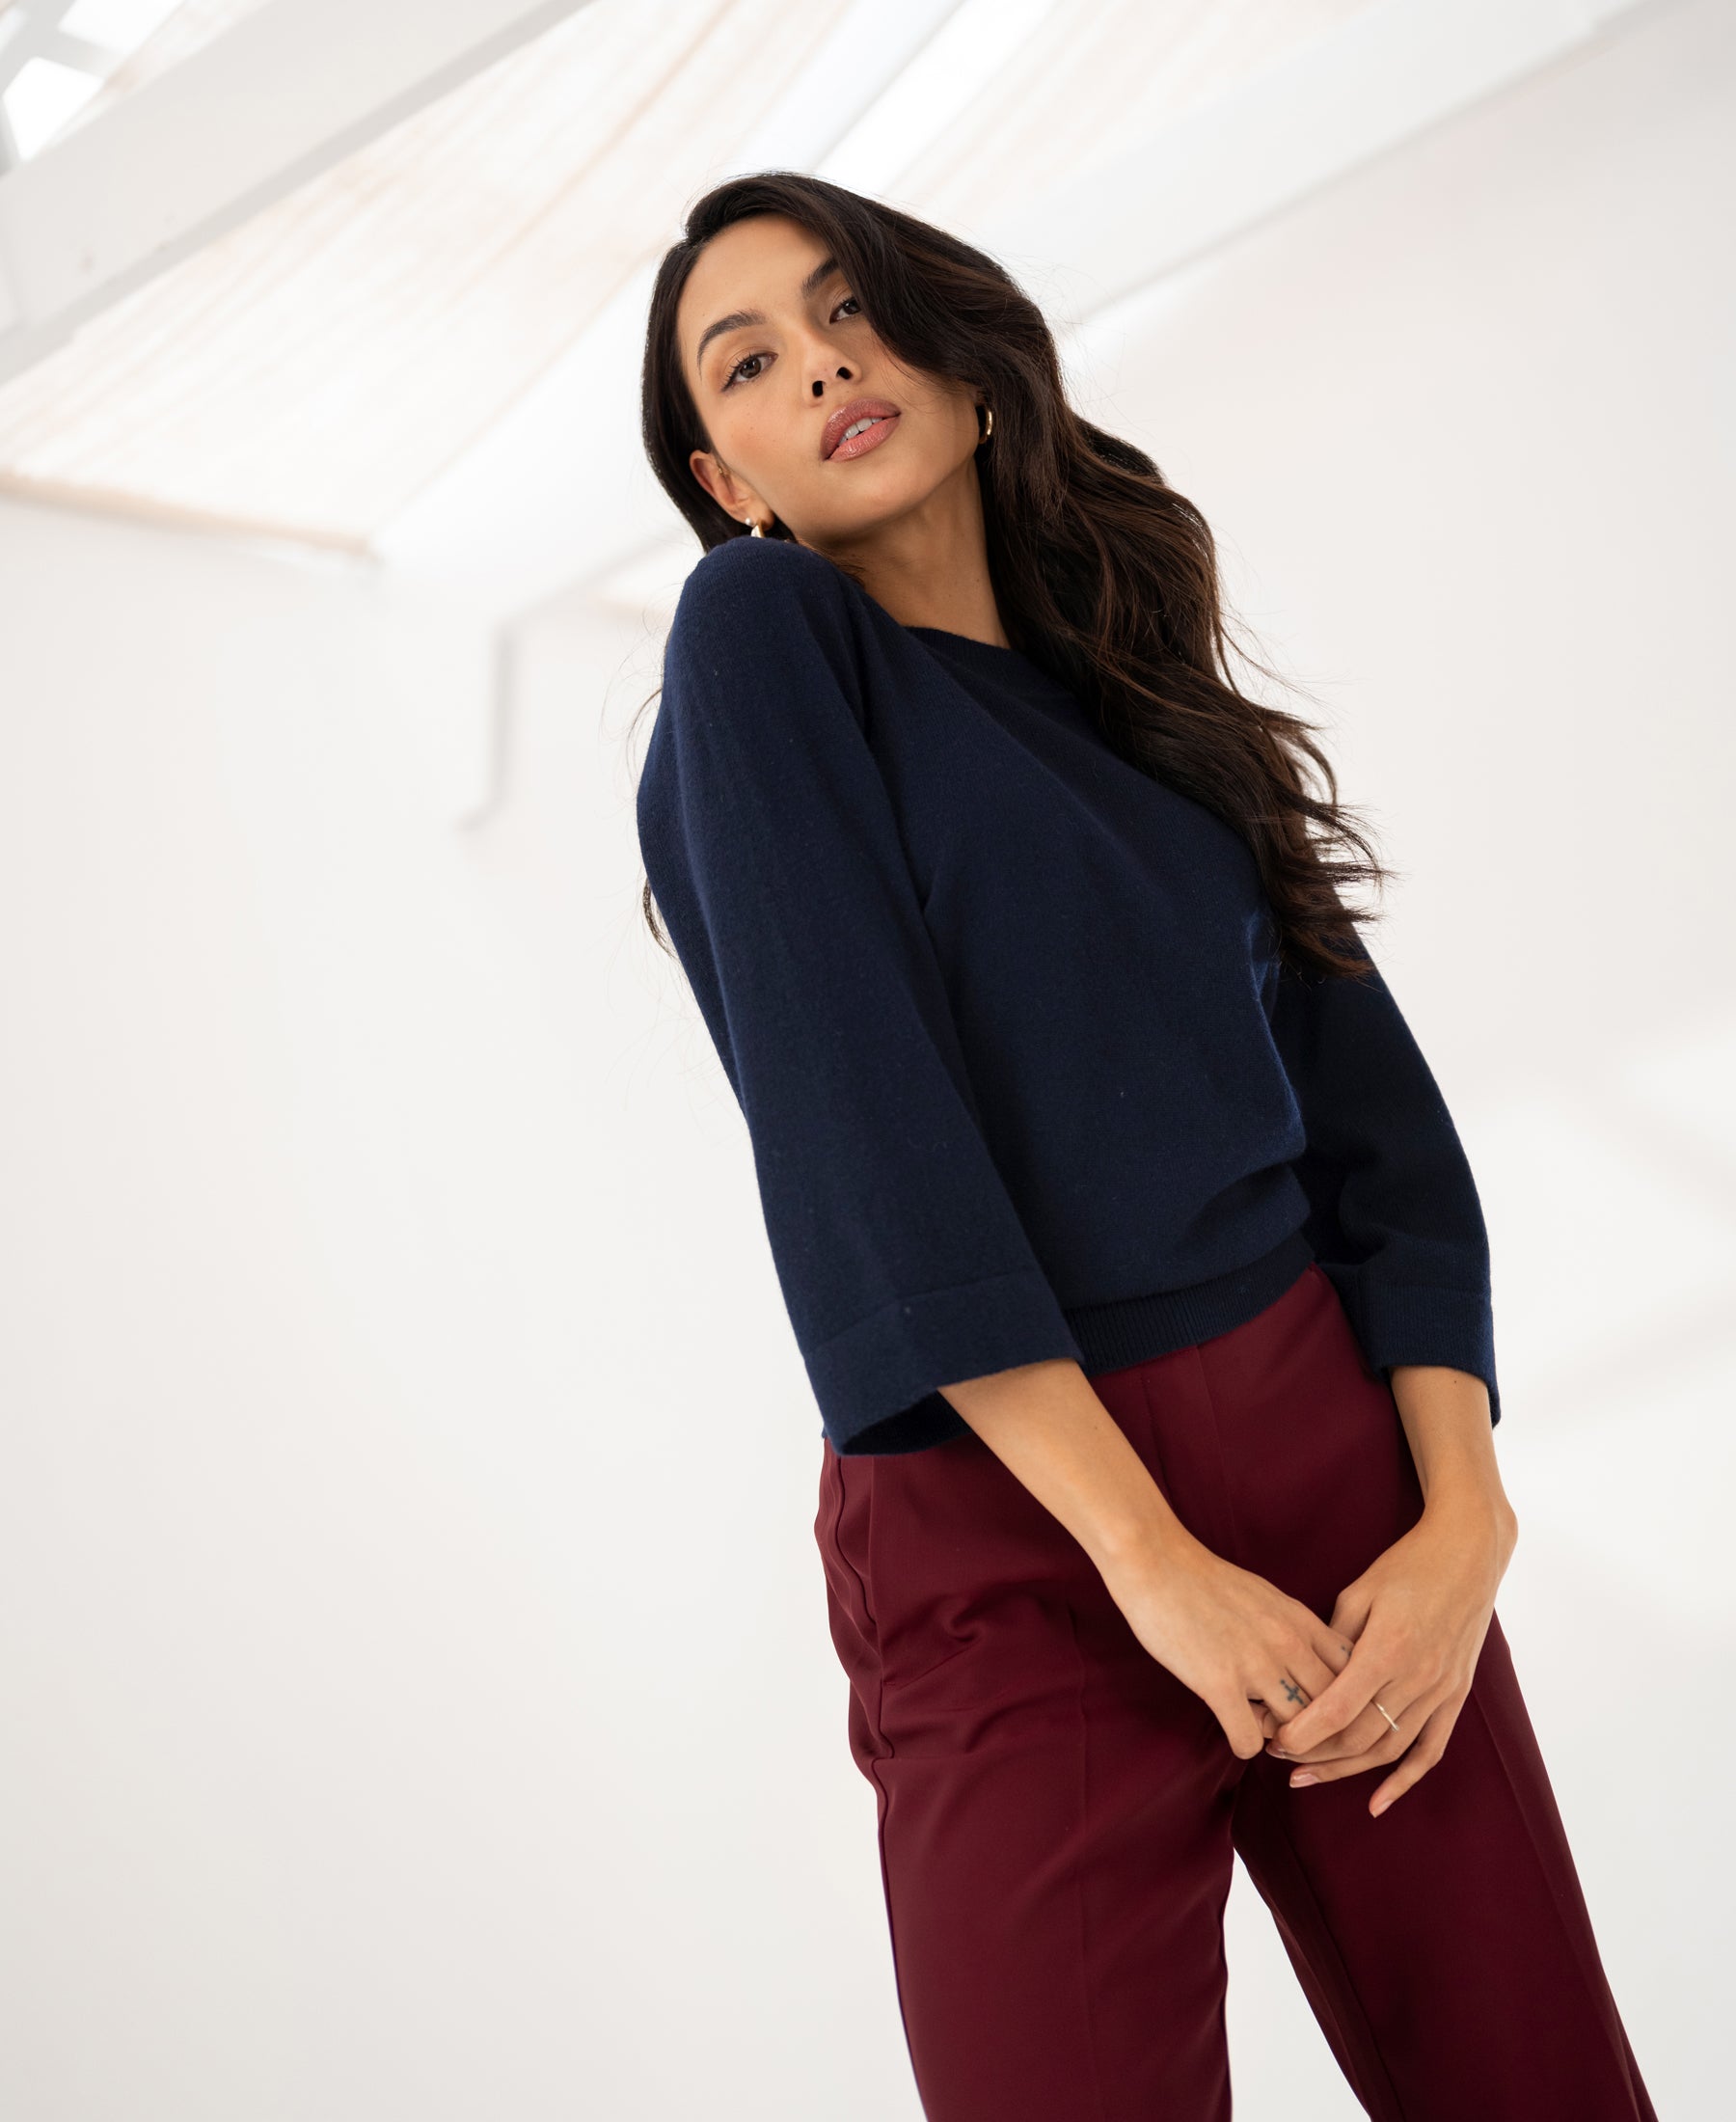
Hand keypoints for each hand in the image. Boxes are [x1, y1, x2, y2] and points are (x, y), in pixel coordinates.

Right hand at [1099, 1533, 1355, 1761]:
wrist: (1156, 1562)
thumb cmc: (1205, 1580)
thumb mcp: (1266, 1597)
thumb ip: (1293, 1630)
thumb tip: (1309, 1663)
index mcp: (1301, 1621)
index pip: (1353, 1674)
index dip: (1345, 1700)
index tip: (1325, 1710)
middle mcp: (1287, 1644)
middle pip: (1331, 1708)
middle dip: (1318, 1729)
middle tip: (1296, 1733)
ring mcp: (1255, 1665)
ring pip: (1296, 1730)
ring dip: (1281, 1739)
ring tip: (1262, 1729)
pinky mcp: (1219, 1684)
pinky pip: (1250, 1741)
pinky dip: (1244, 1746)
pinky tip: (1234, 1730)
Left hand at [1263, 1491, 1518, 1815]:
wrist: (1468, 1554)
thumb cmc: (1407, 1566)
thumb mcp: (1360, 1591)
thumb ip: (1334, 1637)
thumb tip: (1304, 1674)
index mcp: (1386, 1649)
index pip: (1338, 1708)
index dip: (1303, 1732)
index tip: (1272, 1741)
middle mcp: (1416, 1677)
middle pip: (1360, 1736)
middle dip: (1315, 1752)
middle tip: (1277, 1754)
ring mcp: (1440, 1691)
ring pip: (1390, 1749)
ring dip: (1347, 1770)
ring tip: (1307, 1776)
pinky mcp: (1455, 1696)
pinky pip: (1431, 1750)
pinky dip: (1404, 1780)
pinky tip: (1376, 1802)